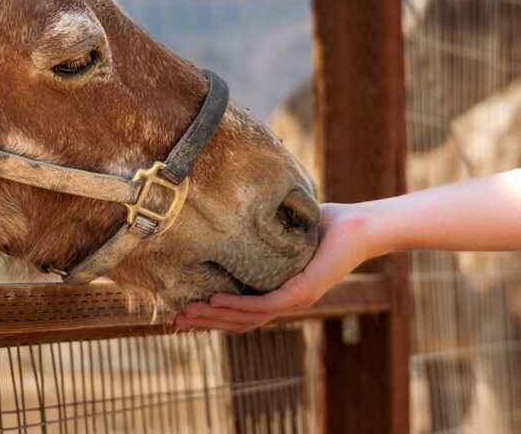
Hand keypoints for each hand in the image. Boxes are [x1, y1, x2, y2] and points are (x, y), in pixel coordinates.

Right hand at [174, 202, 377, 332]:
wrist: (361, 226)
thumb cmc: (326, 224)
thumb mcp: (284, 232)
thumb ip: (260, 235)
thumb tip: (230, 216)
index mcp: (282, 292)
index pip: (244, 313)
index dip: (215, 316)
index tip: (186, 313)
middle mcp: (288, 302)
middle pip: (241, 321)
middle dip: (207, 322)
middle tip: (176, 321)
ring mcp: (296, 299)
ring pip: (249, 318)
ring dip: (215, 317)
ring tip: (188, 313)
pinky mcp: (303, 291)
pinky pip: (265, 304)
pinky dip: (238, 305)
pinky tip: (216, 299)